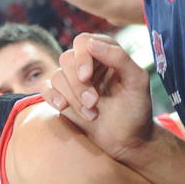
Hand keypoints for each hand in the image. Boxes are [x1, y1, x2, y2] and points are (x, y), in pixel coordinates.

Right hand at [47, 34, 153, 159]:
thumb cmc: (136, 110)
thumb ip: (119, 58)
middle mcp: (88, 64)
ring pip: (57, 76)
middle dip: (78, 84)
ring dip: (72, 97)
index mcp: (106, 54)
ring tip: (91, 115)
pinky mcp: (64, 97)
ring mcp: (74, 81)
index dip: (81, 57)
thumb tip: (91, 44)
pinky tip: (62, 106)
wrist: (128, 141)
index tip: (86, 76)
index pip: (83, 42)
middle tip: (93, 102)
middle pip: (67, 59)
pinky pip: (47, 89)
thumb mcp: (137, 82)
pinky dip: (52, 96)